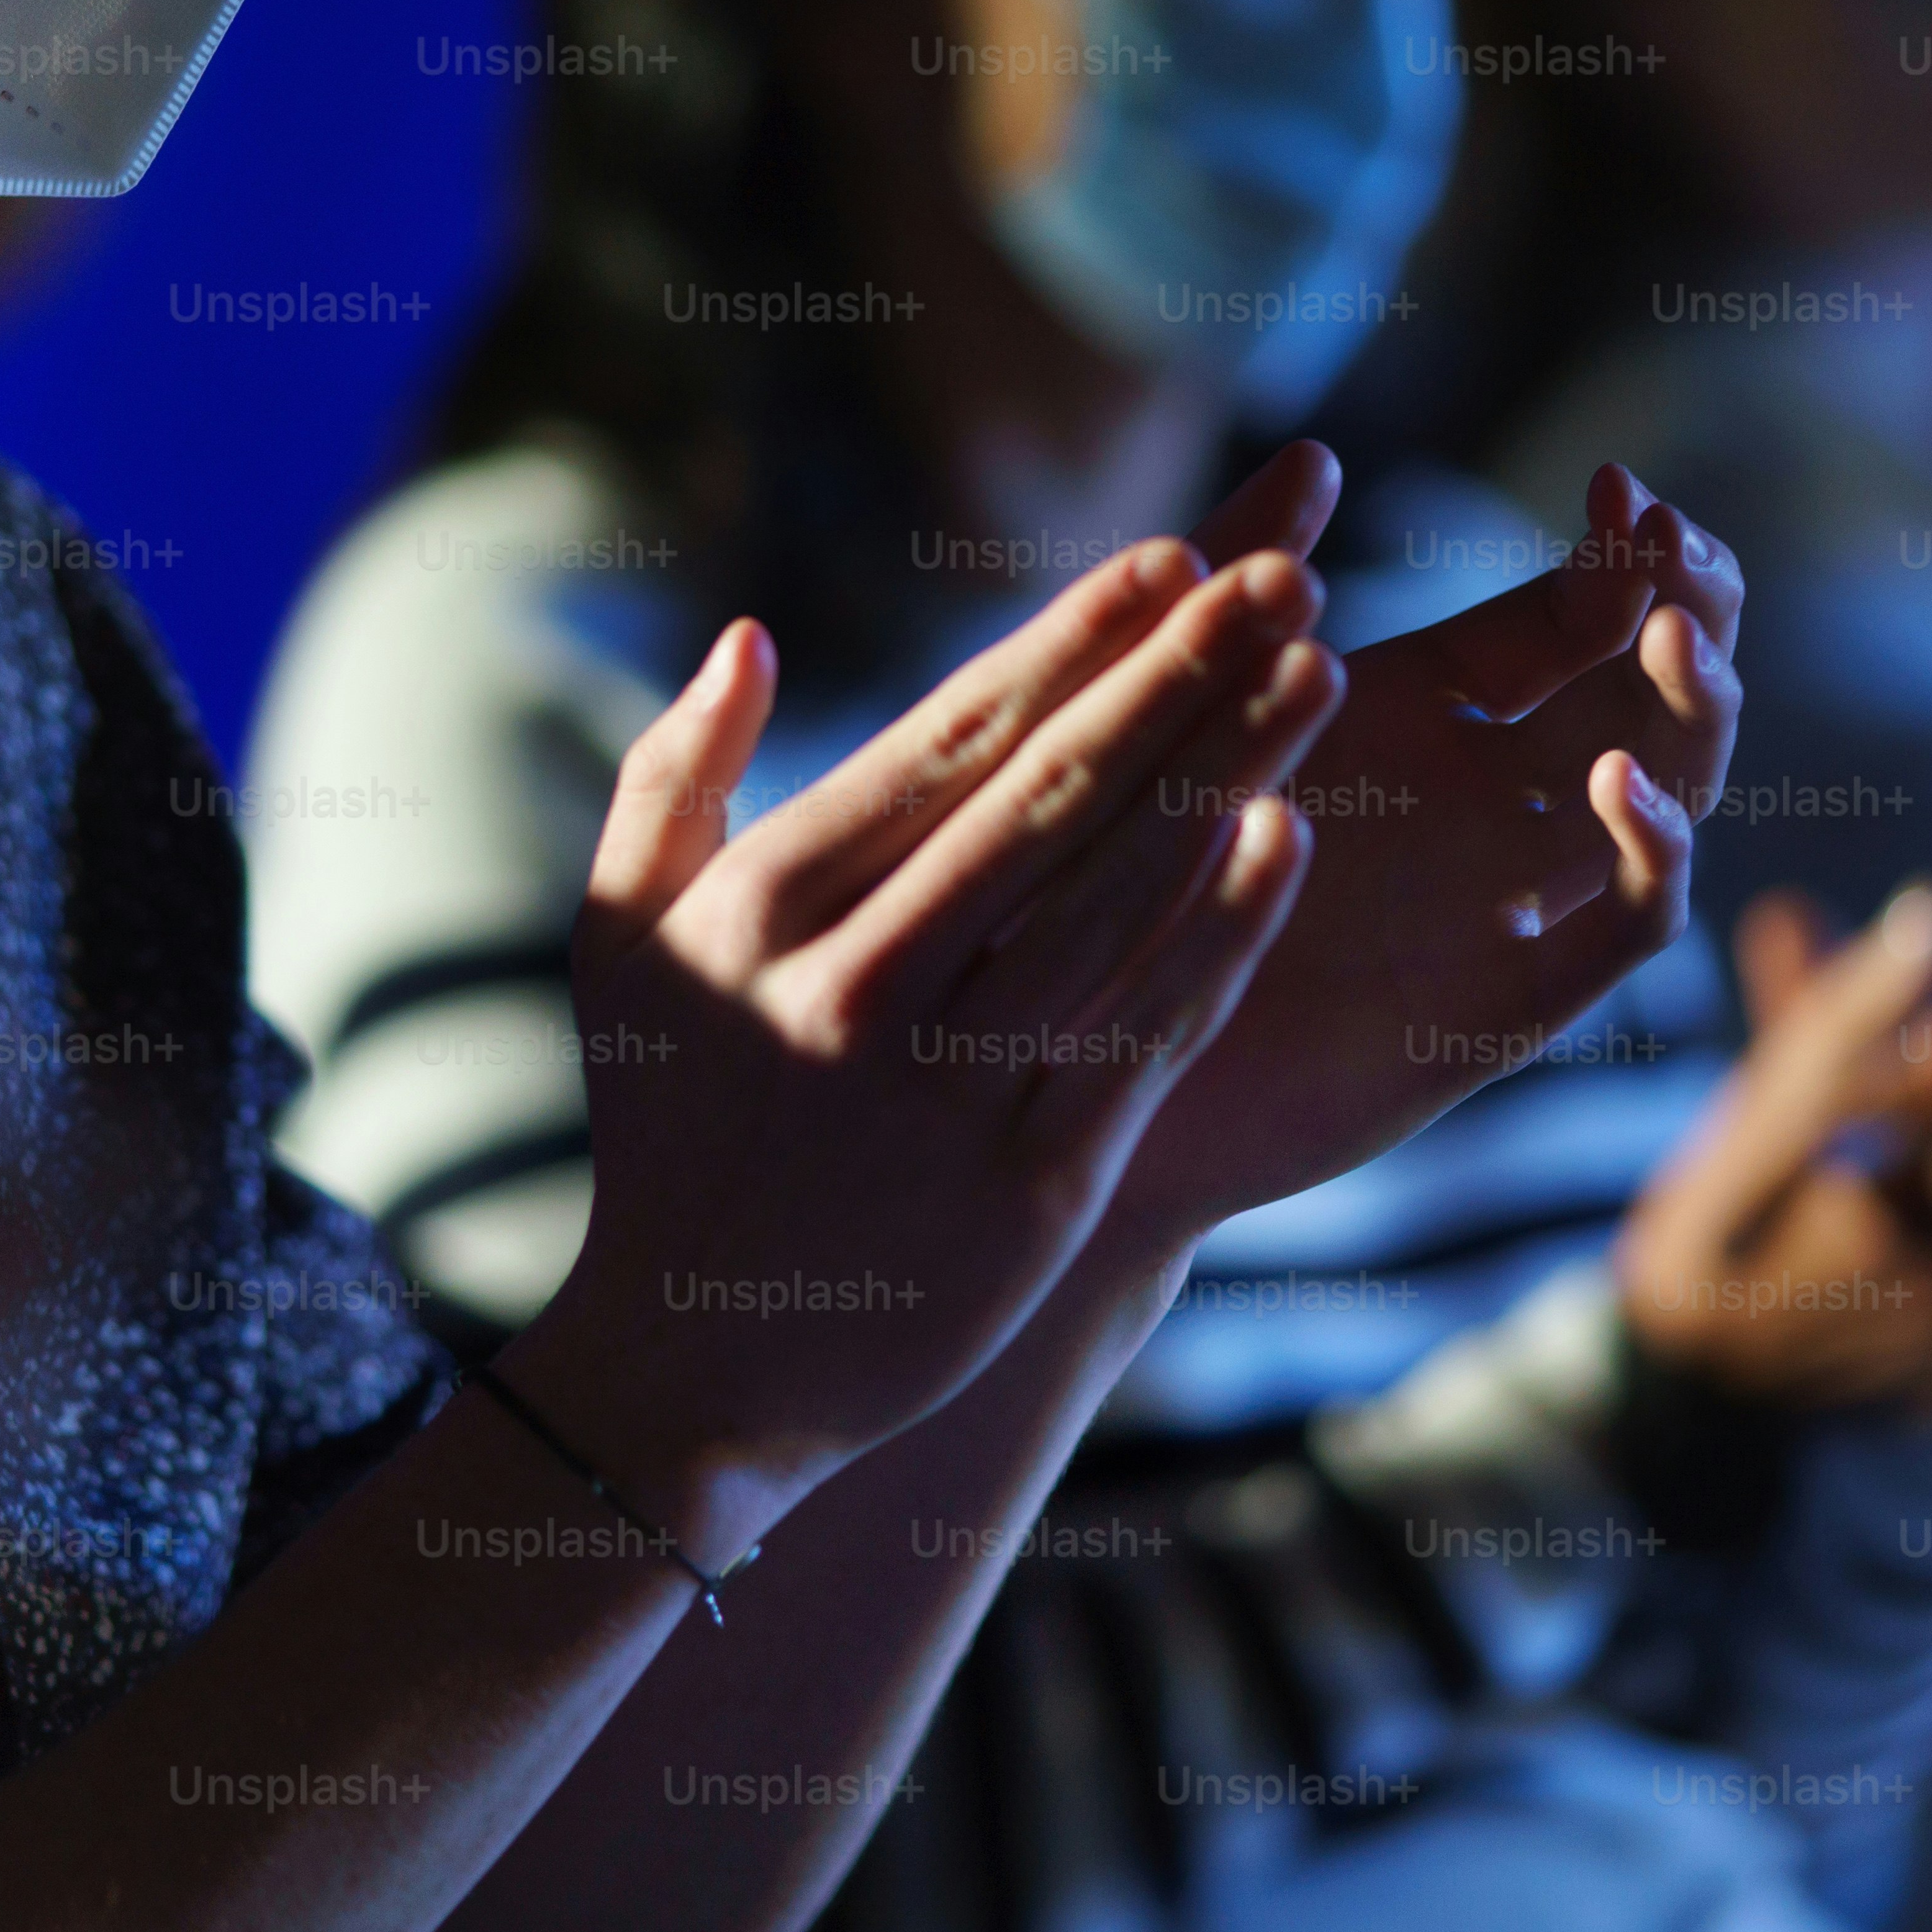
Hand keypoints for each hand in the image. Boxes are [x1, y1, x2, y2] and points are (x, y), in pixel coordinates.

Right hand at [525, 537, 1341, 1547]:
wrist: (694, 1370)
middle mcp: (854, 988)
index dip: (1068, 644)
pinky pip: (1147, 1034)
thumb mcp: (620, 944)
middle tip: (1281, 578)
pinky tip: (1285, 842)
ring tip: (1311, 671)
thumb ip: (671, 778)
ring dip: (1225, 775)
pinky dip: (1222, 934)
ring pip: (1113, 900)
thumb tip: (750, 635)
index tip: (1169, 561)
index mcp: (765, 910)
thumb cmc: (671, 1128)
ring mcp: (946, 1092)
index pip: (946, 744)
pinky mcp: (1029, 1189)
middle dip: (1176, 675)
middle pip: (1049, 800)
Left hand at [1111, 442, 1742, 1234]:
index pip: (1572, 617)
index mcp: (1426, 710)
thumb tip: (1316, 452)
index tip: (1624, 491)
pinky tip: (1615, 779)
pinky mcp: (1513, 1000)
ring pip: (1665, 793)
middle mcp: (1489, 799)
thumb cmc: (1115, 872)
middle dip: (1686, 609)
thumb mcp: (1193, 704)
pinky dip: (1651, 850)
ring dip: (1693, 710)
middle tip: (1681, 549)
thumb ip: (1250, 581)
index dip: (1621, 553)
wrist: (1082, 1054)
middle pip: (1644, 691)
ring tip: (1672, 635)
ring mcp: (1514, 899)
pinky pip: (1624, 925)